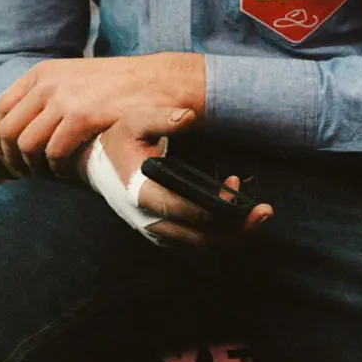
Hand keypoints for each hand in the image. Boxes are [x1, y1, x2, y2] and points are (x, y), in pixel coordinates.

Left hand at [0, 54, 205, 178]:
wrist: (157, 82)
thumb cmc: (119, 87)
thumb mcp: (75, 80)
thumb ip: (48, 96)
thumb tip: (24, 125)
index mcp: (42, 73)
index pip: (1, 109)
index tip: (5, 158)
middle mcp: (47, 84)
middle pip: (8, 130)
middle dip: (10, 159)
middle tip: (22, 176)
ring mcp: (63, 99)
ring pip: (27, 145)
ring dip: (34, 168)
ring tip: (47, 176)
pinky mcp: (82, 116)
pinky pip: (54, 152)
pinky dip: (56, 169)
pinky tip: (66, 174)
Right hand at [81, 108, 272, 249]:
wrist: (96, 165)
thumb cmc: (119, 141)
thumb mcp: (134, 121)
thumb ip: (162, 118)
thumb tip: (189, 116)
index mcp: (143, 194)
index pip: (186, 211)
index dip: (216, 207)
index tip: (238, 191)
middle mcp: (150, 221)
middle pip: (200, 237)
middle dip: (236, 229)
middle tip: (264, 212)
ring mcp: (156, 231)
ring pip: (201, 245)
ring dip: (232, 233)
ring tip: (257, 214)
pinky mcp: (163, 234)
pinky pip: (196, 242)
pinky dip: (219, 233)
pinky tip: (235, 212)